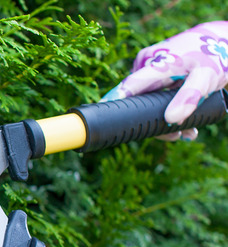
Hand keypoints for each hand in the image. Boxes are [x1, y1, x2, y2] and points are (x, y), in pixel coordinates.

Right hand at [102, 21, 227, 140]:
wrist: (219, 41)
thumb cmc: (213, 57)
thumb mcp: (207, 77)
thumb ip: (190, 97)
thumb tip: (171, 120)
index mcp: (158, 62)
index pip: (132, 84)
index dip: (116, 99)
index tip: (101, 111)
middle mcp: (147, 64)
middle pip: (138, 99)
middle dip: (155, 120)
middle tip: (178, 135)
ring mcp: (147, 68)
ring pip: (146, 100)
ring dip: (163, 118)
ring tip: (186, 131)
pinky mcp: (151, 73)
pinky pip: (151, 96)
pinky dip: (164, 108)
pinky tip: (180, 121)